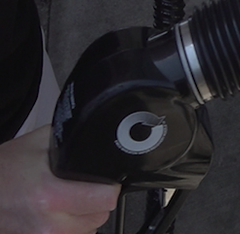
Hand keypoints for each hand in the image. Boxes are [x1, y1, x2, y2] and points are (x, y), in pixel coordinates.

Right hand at [0, 125, 119, 233]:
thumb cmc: (3, 170)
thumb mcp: (38, 143)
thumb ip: (71, 139)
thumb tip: (99, 133)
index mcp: (49, 195)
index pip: (105, 199)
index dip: (110, 186)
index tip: (107, 181)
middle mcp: (47, 224)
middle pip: (101, 215)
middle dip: (98, 200)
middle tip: (83, 187)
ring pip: (89, 229)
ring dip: (85, 216)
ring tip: (69, 200)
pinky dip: (72, 227)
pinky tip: (60, 214)